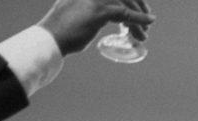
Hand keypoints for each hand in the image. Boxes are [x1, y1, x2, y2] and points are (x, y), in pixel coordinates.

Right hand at [37, 0, 155, 55]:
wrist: (50, 38)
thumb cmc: (62, 30)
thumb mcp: (76, 11)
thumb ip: (90, 7)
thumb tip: (103, 14)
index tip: (139, 8)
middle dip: (138, 6)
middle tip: (147, 20)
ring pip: (126, 4)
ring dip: (139, 18)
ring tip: (144, 32)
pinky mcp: (99, 11)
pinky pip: (125, 14)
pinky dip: (139, 20)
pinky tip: (147, 24)